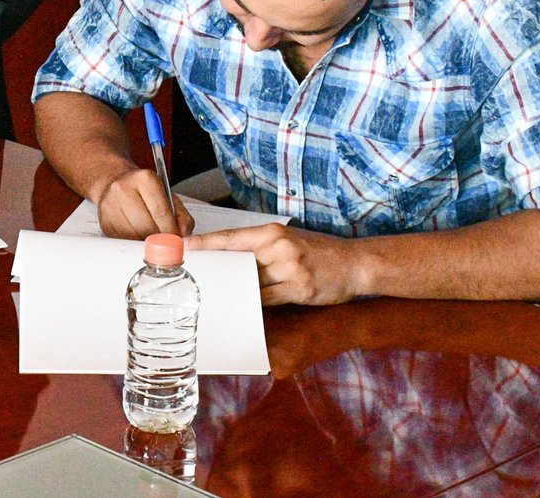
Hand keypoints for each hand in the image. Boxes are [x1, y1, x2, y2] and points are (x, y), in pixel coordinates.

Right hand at [95, 168, 194, 237]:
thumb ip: (180, 215)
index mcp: (144, 179)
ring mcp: (110, 205)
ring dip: (147, 243)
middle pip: (146, 227)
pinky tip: (139, 236)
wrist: (114, 181)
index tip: (177, 241)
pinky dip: (135, 243)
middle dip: (160, 240)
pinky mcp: (104, 221)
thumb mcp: (166, 195)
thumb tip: (183, 235)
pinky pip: (123, 240)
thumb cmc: (143, 190)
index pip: (161, 212)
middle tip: (167, 244)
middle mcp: (124, 189)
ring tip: (153, 239)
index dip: (172, 232)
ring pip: (134, 236)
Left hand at [186, 223, 364, 305]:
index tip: (184, 248)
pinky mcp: (299, 289)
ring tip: (217, 295)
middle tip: (195, 277)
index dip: (206, 244)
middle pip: (237, 262)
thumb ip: (260, 248)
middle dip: (218, 271)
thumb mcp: (287, 241)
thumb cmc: (318, 252)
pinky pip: (268, 299)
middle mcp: (279, 248)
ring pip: (251, 284)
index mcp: (272, 233)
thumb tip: (228, 258)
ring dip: (235, 291)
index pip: (231, 237)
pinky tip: (244, 306)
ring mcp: (291, 269)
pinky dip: (255, 303)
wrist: (355, 263)